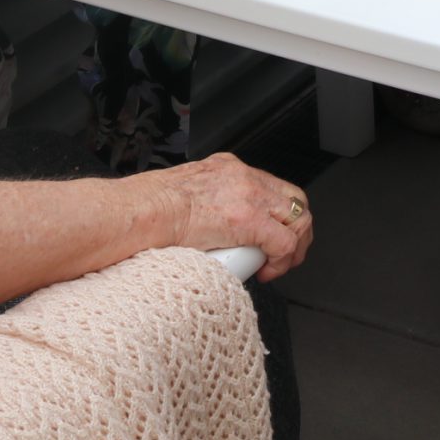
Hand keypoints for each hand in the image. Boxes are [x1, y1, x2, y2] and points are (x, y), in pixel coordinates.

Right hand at [150, 153, 315, 280]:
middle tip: (283, 254)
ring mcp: (250, 196)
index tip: (269, 236)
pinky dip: (282, 260)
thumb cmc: (149, 210)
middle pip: (294, 200)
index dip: (278, 215)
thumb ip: (203, 204)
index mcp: (227, 168)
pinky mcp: (249, 220)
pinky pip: (284, 242)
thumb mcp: (184, 194)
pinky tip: (266, 271)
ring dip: (294, 246)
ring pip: (299, 218)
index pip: (270, 187)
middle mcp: (244, 177)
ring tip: (278, 265)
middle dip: (296, 229)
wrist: (141, 212)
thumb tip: (204, 229)